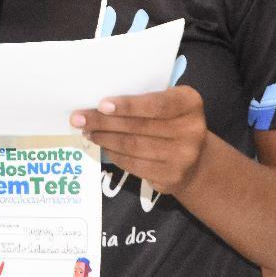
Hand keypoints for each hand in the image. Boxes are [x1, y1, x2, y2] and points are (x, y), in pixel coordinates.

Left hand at [70, 86, 207, 195]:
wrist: (196, 161)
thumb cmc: (172, 122)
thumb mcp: (168, 103)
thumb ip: (144, 99)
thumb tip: (100, 105)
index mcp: (190, 103)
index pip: (156, 104)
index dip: (128, 105)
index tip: (102, 105)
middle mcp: (191, 130)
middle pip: (139, 126)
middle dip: (104, 122)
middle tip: (79, 118)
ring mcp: (183, 157)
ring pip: (133, 147)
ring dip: (105, 139)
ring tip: (88, 132)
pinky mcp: (171, 177)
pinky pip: (134, 165)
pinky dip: (114, 155)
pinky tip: (103, 147)